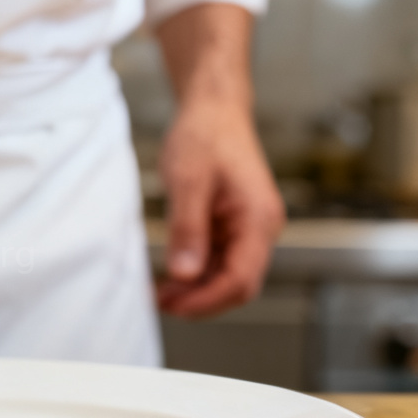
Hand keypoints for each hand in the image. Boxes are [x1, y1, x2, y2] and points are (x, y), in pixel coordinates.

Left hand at [157, 99, 284, 316]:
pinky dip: (194, 274)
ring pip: (225, 277)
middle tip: (158, 304)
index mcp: (259, 219)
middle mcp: (260, 229)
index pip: (241, 278)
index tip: (173, 307)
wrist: (212, 110)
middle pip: (237, 285)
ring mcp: (247, 230)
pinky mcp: (231, 228)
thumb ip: (188, 228)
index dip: (207, 300)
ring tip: (157, 294)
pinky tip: (168, 278)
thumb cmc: (205, 135)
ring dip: (194, 290)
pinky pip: (216, 262)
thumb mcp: (189, 180)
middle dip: (200, 300)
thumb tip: (184, 273)